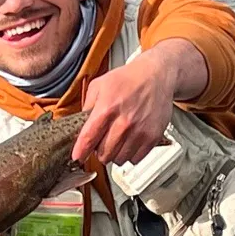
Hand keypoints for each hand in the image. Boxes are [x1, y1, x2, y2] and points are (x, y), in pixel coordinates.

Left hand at [72, 39, 209, 168]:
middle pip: (104, 154)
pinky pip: (135, 159)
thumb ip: (87, 106)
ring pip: (119, 159)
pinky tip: (129, 142)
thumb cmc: (128, 80)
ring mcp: (139, 131)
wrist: (156, 76)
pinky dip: (130, 154)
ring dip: (115, 154)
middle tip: (102, 142)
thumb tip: (80, 127)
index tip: (77, 158)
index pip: (89, 138)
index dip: (80, 152)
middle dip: (99, 151)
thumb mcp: (99, 85)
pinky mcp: (153, 137)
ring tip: (117, 141)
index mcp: (107, 108)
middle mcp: (124, 122)